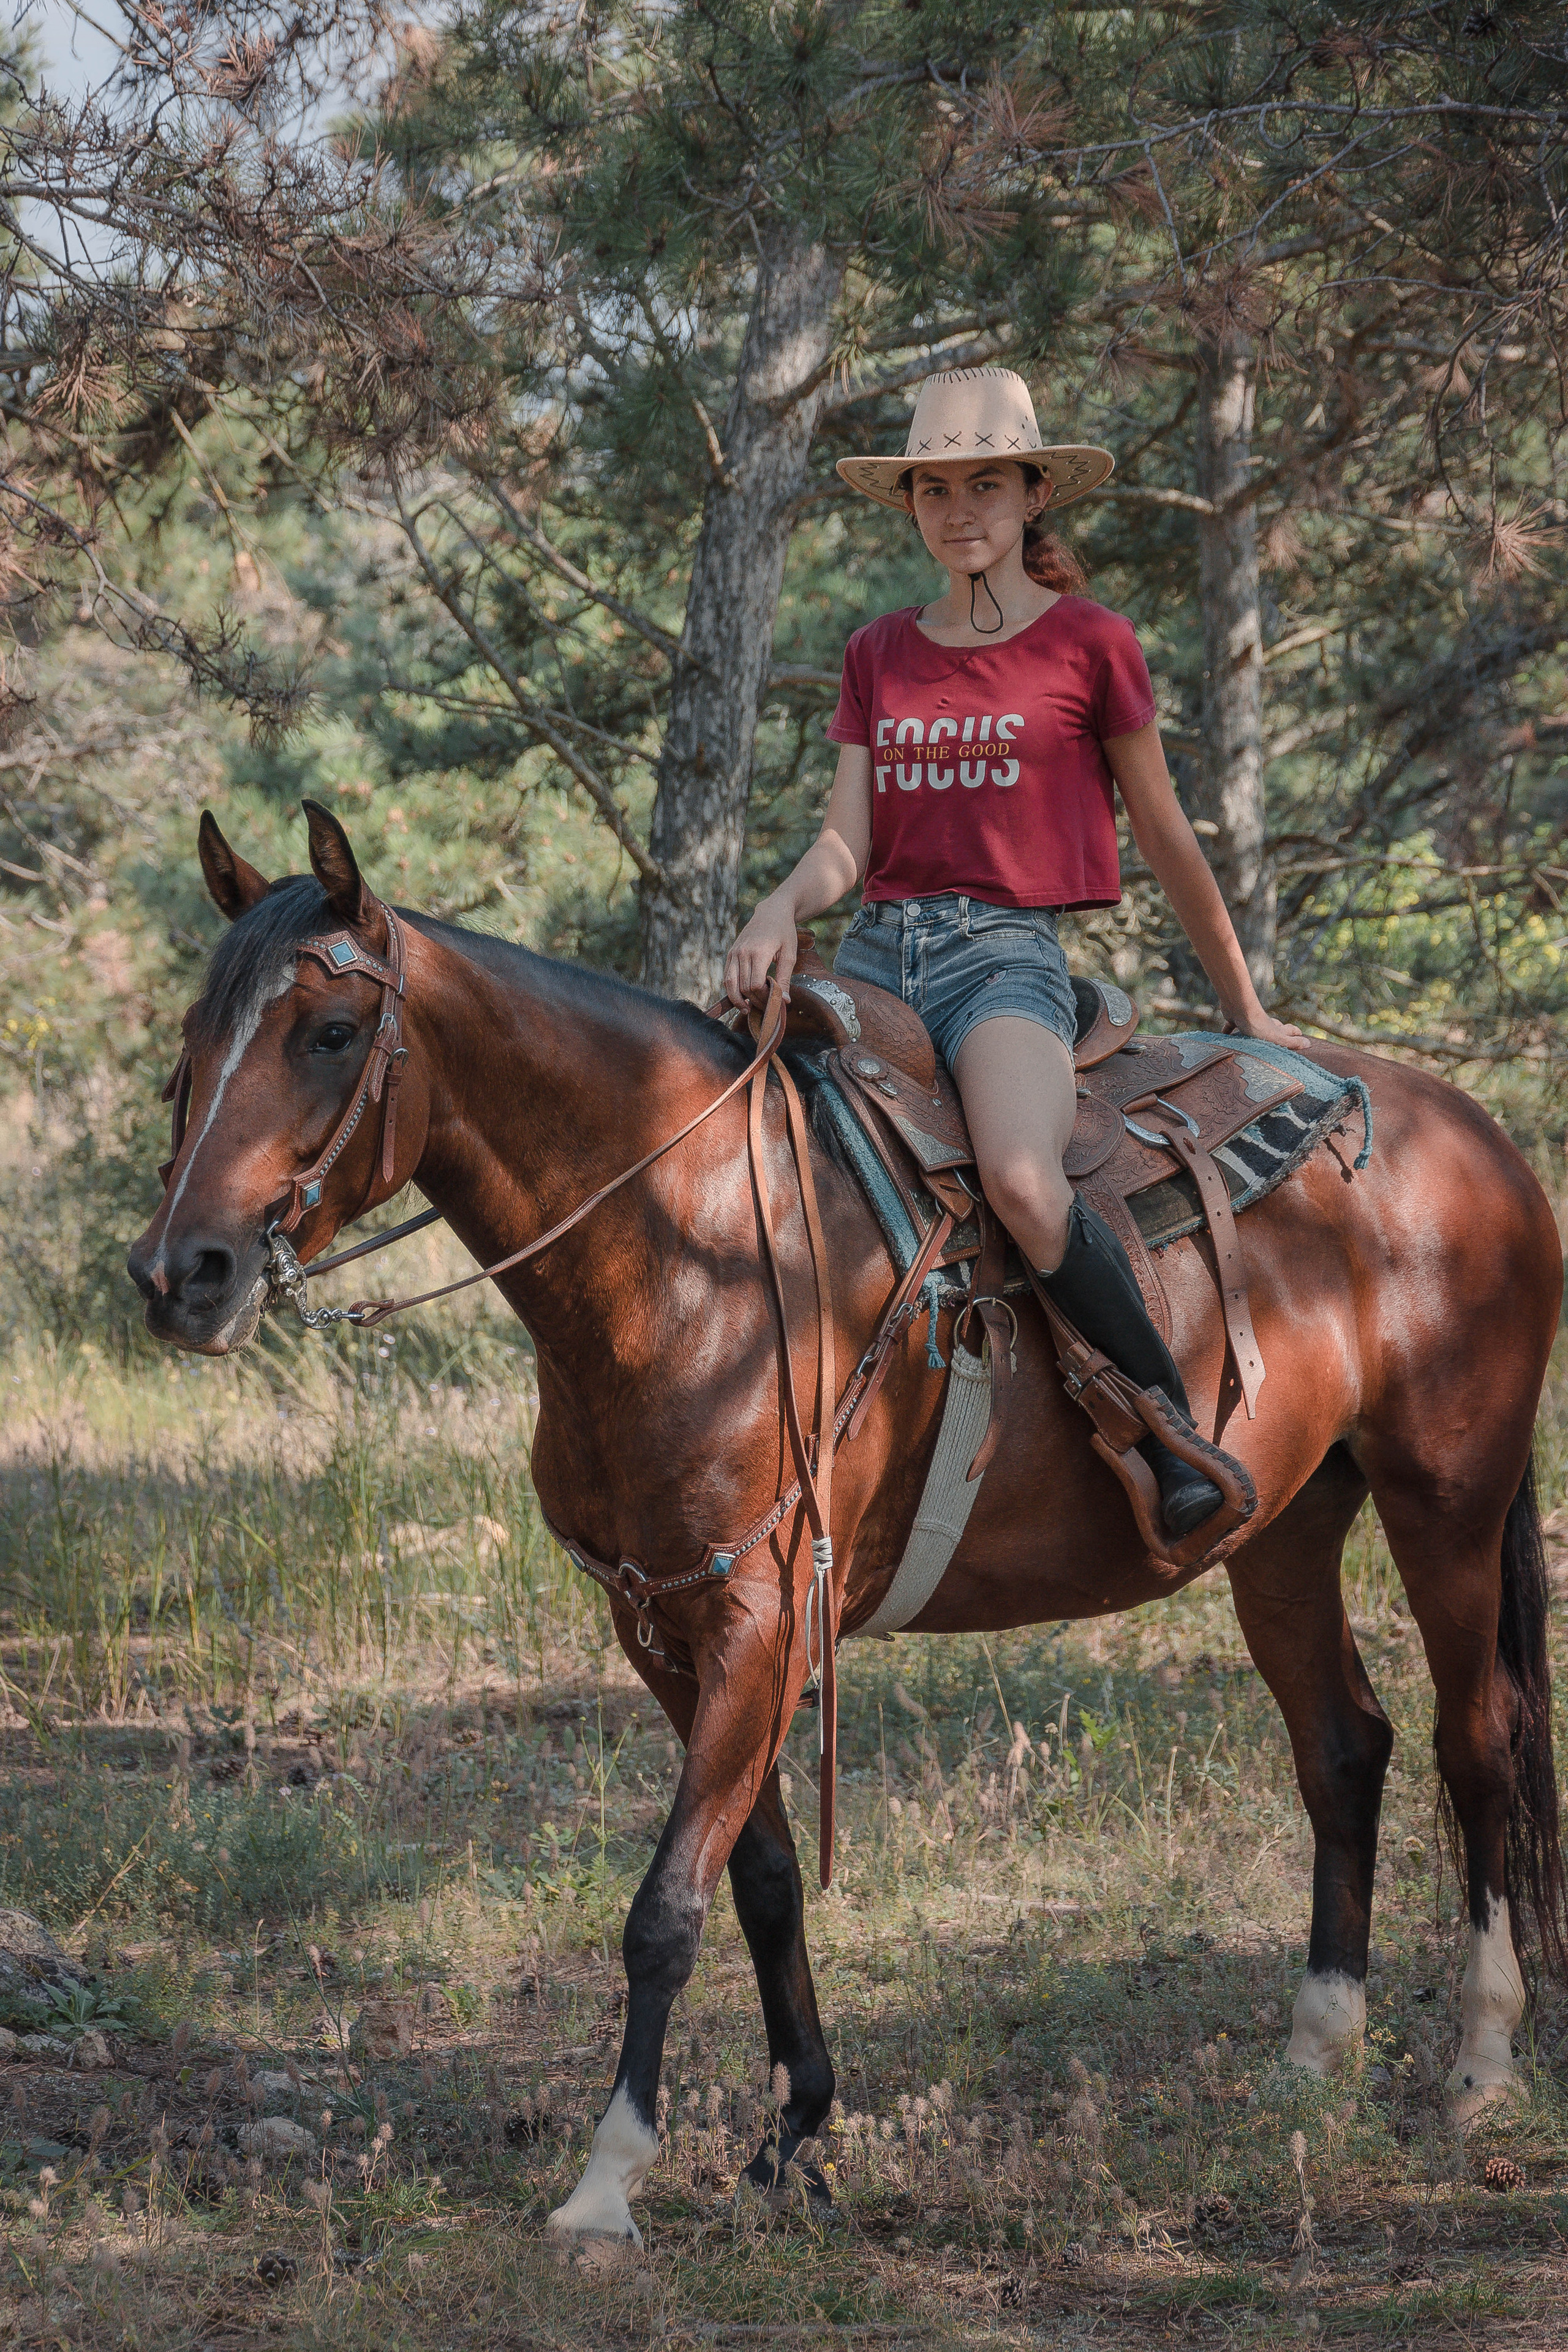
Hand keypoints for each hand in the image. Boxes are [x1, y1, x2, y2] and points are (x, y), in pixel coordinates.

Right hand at [723, 895, 798, 1010]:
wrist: (772, 912)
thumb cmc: (784, 932)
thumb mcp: (790, 955)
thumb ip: (785, 979)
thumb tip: (784, 1001)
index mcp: (759, 952)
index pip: (754, 984)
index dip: (762, 997)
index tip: (773, 1000)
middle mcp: (742, 952)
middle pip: (743, 986)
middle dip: (754, 1000)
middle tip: (765, 1007)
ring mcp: (734, 952)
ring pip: (730, 983)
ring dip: (738, 999)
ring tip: (747, 1008)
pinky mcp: (730, 953)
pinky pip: (727, 976)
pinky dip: (732, 989)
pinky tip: (742, 996)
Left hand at [1228, 1007, 1308, 1049]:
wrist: (1237, 1007)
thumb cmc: (1257, 1024)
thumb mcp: (1276, 1037)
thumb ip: (1291, 1042)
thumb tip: (1309, 1044)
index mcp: (1275, 1028)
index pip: (1290, 1030)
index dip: (1296, 1034)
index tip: (1300, 1036)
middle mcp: (1264, 1023)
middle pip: (1274, 1027)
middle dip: (1279, 1033)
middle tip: (1281, 1039)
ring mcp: (1249, 1020)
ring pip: (1254, 1027)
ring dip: (1255, 1032)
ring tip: (1254, 1041)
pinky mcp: (1235, 1019)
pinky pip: (1231, 1026)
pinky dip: (1229, 1030)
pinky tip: (1224, 1036)